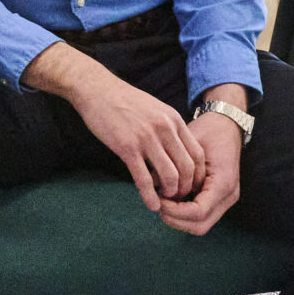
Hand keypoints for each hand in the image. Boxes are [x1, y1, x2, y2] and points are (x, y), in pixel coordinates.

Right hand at [24, 41, 204, 210]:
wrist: (96, 89)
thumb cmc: (123, 100)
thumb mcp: (154, 108)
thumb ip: (167, 126)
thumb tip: (175, 148)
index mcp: (173, 119)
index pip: (197, 154)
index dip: (197, 175)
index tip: (190, 185)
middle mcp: (164, 129)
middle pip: (187, 168)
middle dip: (186, 188)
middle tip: (178, 197)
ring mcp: (146, 138)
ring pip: (169, 175)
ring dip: (170, 193)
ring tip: (164, 199)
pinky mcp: (127, 147)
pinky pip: (143, 178)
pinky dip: (150, 196)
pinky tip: (151, 205)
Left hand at [158, 103, 245, 235]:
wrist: (225, 125)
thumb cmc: (207, 131)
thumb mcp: (189, 145)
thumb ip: (174, 166)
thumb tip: (153, 184)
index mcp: (224, 183)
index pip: (198, 212)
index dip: (174, 211)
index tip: (158, 198)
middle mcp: (228, 195)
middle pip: (199, 225)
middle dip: (175, 219)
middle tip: (157, 203)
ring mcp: (225, 199)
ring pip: (200, 224)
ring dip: (178, 217)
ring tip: (162, 200)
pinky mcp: (219, 198)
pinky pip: (200, 215)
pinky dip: (183, 212)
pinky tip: (169, 198)